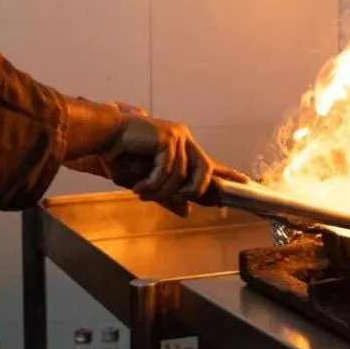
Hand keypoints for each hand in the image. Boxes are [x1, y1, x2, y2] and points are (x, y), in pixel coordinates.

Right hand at [100, 104, 245, 215]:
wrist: (104, 137)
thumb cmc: (122, 157)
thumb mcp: (148, 182)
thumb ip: (168, 195)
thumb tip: (186, 211)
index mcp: (182, 148)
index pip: (210, 162)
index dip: (227, 172)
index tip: (245, 180)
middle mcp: (184, 139)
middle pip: (205, 169)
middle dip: (193, 190)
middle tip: (176, 200)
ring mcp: (177, 136)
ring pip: (182, 175)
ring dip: (161, 190)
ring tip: (142, 192)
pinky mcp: (167, 137)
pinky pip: (168, 170)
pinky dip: (153, 183)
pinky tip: (139, 185)